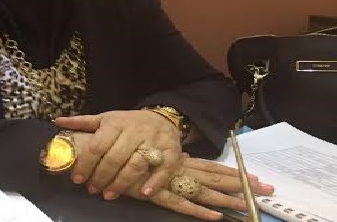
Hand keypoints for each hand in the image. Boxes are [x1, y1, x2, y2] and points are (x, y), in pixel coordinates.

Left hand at [55, 109, 181, 197]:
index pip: (97, 146)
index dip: (86, 164)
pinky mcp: (171, 152)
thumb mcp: (106, 118)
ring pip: (136, 165)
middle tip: (92, 189)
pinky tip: (143, 193)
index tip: (77, 178)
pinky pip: (164, 169)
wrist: (162, 117)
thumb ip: (82, 122)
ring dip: (121, 183)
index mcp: (115, 123)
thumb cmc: (129, 122)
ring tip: (109, 194)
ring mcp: (153, 142)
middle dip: (101, 176)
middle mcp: (134, 131)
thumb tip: (57, 121)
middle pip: (115, 157)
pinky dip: (154, 182)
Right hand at [126, 155, 274, 220]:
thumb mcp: (150, 153)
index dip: (233, 172)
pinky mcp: (155, 193)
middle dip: (241, 184)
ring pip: (203, 191)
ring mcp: (167, 181)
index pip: (212, 167)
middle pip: (215, 177)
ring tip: (249, 205)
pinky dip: (197, 210)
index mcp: (178, 160)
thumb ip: (168, 159)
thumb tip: (186, 157)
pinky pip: (180, 204)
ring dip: (227, 198)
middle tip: (267, 189)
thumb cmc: (122, 151)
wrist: (99, 151)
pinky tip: (214, 216)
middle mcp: (178, 169)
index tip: (257, 177)